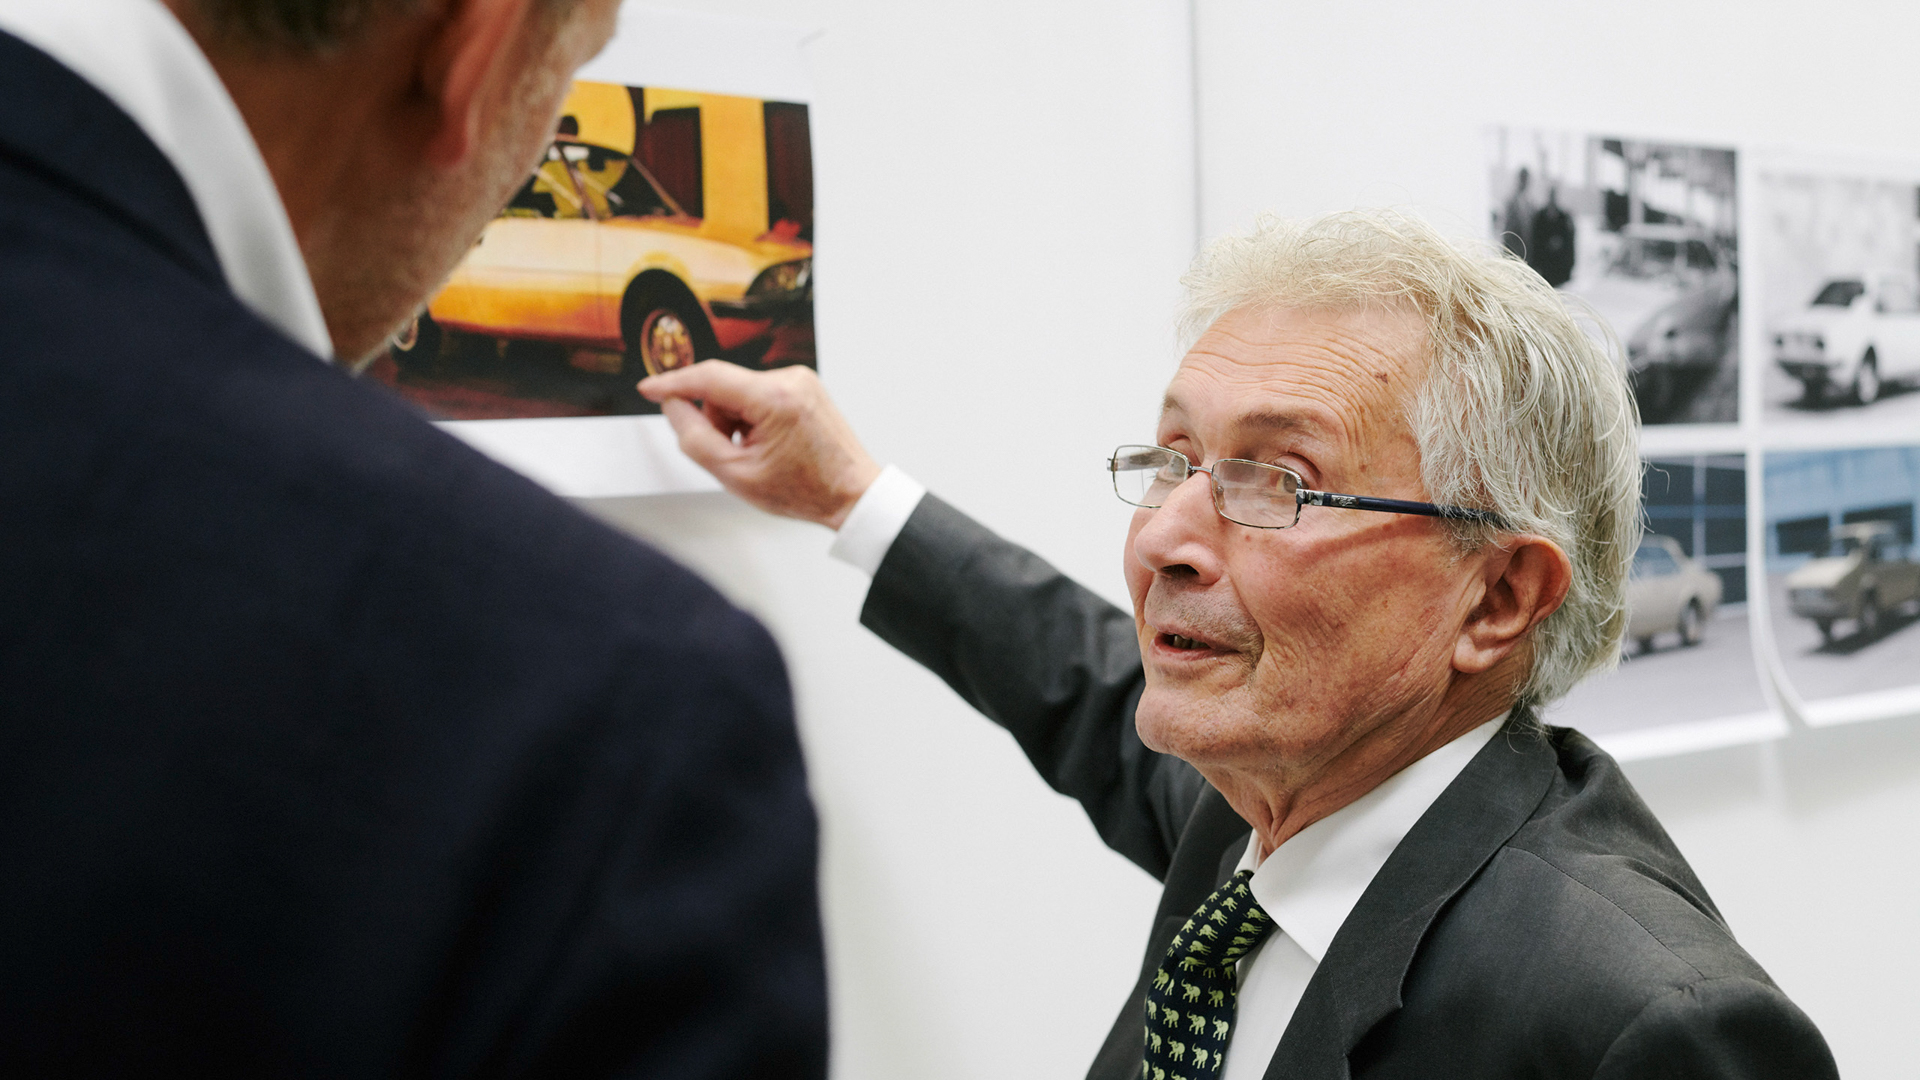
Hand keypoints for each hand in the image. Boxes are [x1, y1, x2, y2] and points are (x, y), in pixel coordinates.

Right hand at [638, 362, 880, 528]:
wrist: (852, 493)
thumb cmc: (806, 490)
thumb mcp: (735, 474)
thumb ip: (694, 438)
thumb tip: (673, 407)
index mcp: (776, 398)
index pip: (708, 377)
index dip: (672, 383)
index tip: (649, 388)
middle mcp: (791, 379)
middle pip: (722, 387)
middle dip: (717, 420)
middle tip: (733, 454)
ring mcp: (801, 379)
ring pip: (739, 392)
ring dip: (735, 420)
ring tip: (757, 452)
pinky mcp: (804, 385)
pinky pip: (759, 394)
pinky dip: (753, 417)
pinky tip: (770, 443)